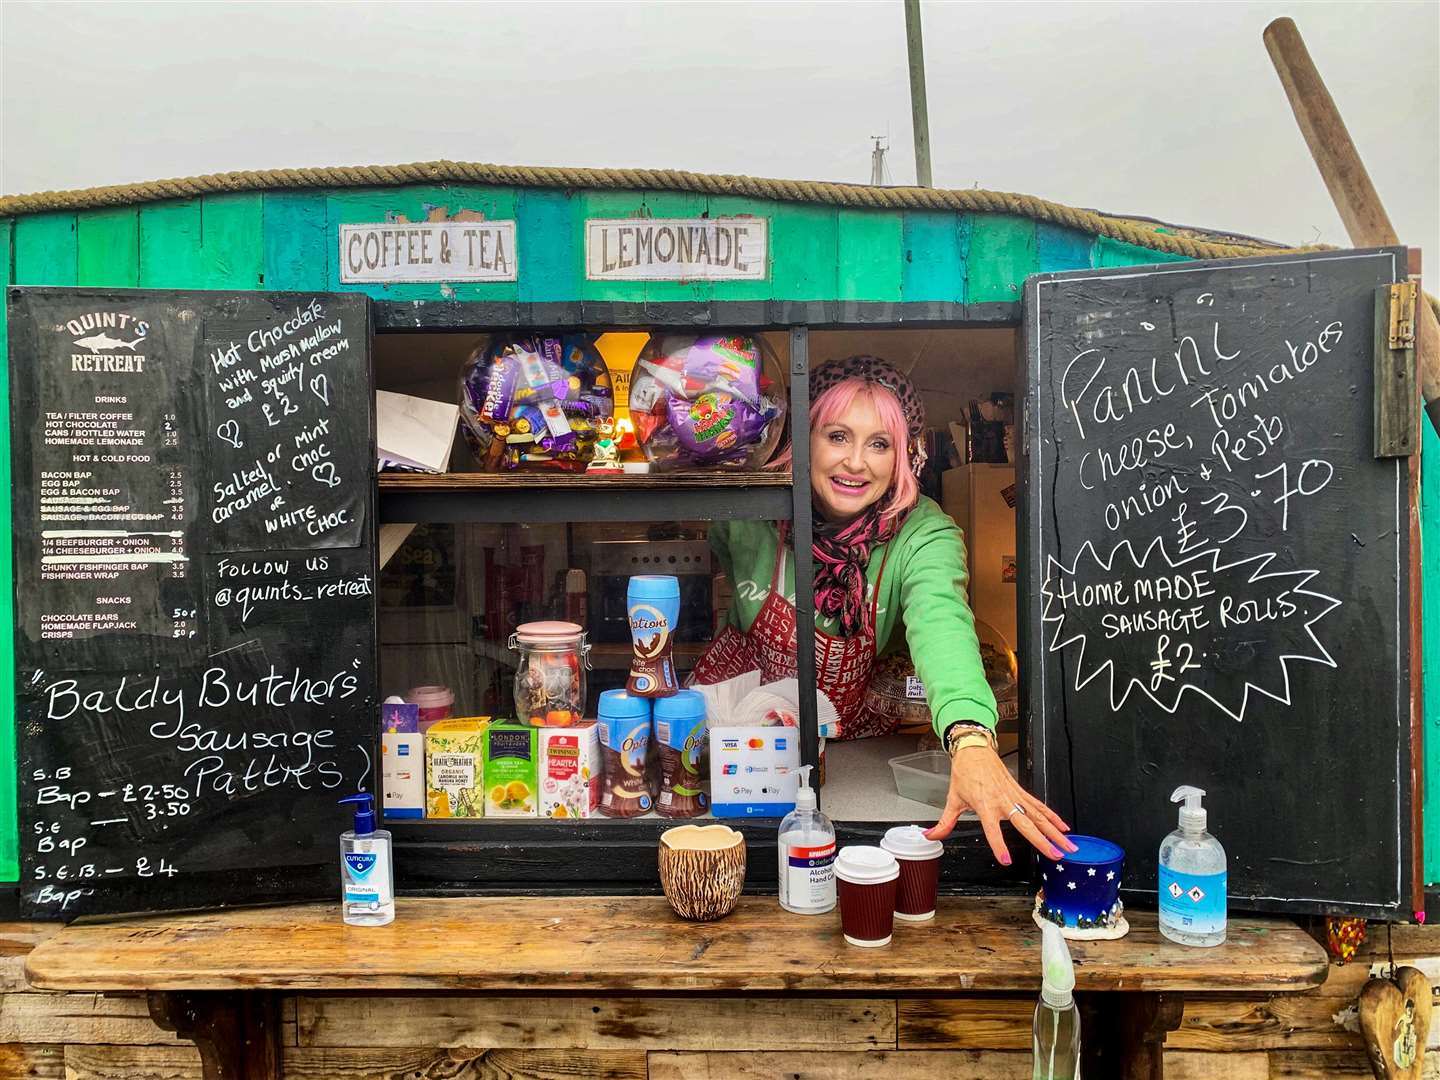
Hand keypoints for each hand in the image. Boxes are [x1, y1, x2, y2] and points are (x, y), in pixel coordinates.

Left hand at [924, 745, 1076, 865]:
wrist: (974, 749)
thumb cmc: (964, 773)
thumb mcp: (952, 799)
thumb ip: (944, 822)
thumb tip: (930, 836)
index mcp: (985, 805)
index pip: (992, 830)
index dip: (998, 844)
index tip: (1005, 859)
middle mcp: (1003, 801)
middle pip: (1026, 824)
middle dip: (1042, 841)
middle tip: (1055, 855)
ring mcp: (1014, 796)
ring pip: (1038, 816)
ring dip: (1054, 832)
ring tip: (1067, 846)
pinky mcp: (1020, 790)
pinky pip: (1039, 806)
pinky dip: (1052, 816)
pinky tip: (1064, 827)